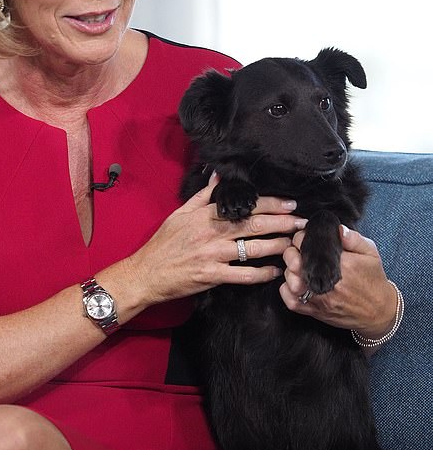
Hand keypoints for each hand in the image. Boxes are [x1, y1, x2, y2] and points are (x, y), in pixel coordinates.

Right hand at [127, 175, 305, 307]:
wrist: (146, 273)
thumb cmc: (163, 244)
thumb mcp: (179, 214)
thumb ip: (202, 195)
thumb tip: (217, 174)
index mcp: (205, 215)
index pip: (244, 206)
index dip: (270, 204)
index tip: (289, 204)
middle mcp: (211, 232)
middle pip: (253, 225)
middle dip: (281, 223)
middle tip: (302, 222)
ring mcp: (212, 255)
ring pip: (252, 249)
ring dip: (276, 246)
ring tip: (294, 245)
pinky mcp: (211, 276)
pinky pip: (242, 275)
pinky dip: (260, 274)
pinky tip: (274, 272)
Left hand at [280, 225, 395, 337]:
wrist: (377, 312)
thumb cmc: (373, 280)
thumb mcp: (370, 253)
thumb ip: (353, 238)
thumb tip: (337, 228)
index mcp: (339, 263)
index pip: (306, 243)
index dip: (301, 238)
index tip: (305, 238)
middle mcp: (326, 281)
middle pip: (292, 259)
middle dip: (292, 252)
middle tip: (300, 252)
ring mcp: (317, 297)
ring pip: (288, 277)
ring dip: (290, 270)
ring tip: (300, 267)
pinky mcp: (312, 310)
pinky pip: (287, 298)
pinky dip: (287, 289)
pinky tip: (297, 283)